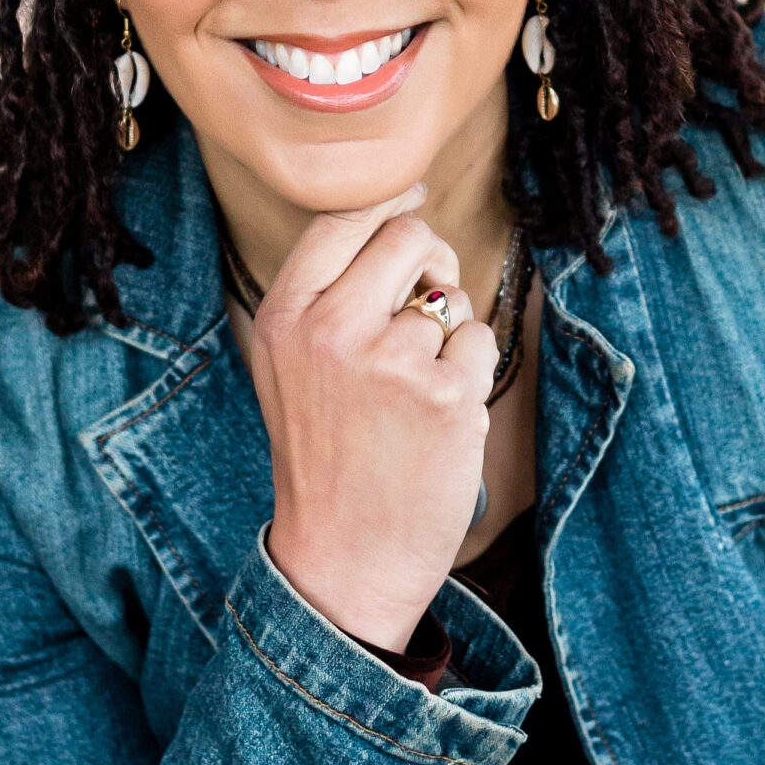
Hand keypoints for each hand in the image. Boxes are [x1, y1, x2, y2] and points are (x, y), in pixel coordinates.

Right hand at [248, 186, 496, 649]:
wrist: (343, 558)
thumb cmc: (325, 459)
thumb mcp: (290, 368)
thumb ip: (327, 295)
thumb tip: (400, 214)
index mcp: (284, 316)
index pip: (345, 217)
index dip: (392, 206)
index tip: (413, 209)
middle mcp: (331, 328)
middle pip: (409, 237)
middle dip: (432, 260)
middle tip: (426, 305)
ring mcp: (390, 360)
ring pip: (451, 296)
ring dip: (449, 333)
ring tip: (414, 392)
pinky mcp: (444, 396)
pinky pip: (480, 341)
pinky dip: (470, 374)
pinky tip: (438, 418)